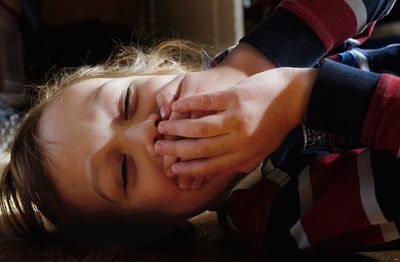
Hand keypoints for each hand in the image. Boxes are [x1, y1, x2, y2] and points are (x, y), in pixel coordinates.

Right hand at [155, 68, 317, 178]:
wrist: (295, 97)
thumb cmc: (277, 125)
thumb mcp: (262, 151)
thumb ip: (240, 163)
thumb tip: (217, 172)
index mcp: (245, 154)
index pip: (211, 165)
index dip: (189, 169)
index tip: (173, 169)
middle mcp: (239, 138)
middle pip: (201, 148)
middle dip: (177, 150)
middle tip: (159, 149)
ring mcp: (236, 116)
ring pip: (200, 127)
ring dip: (177, 129)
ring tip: (162, 128)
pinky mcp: (235, 96)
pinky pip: (206, 102)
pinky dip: (189, 104)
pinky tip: (175, 107)